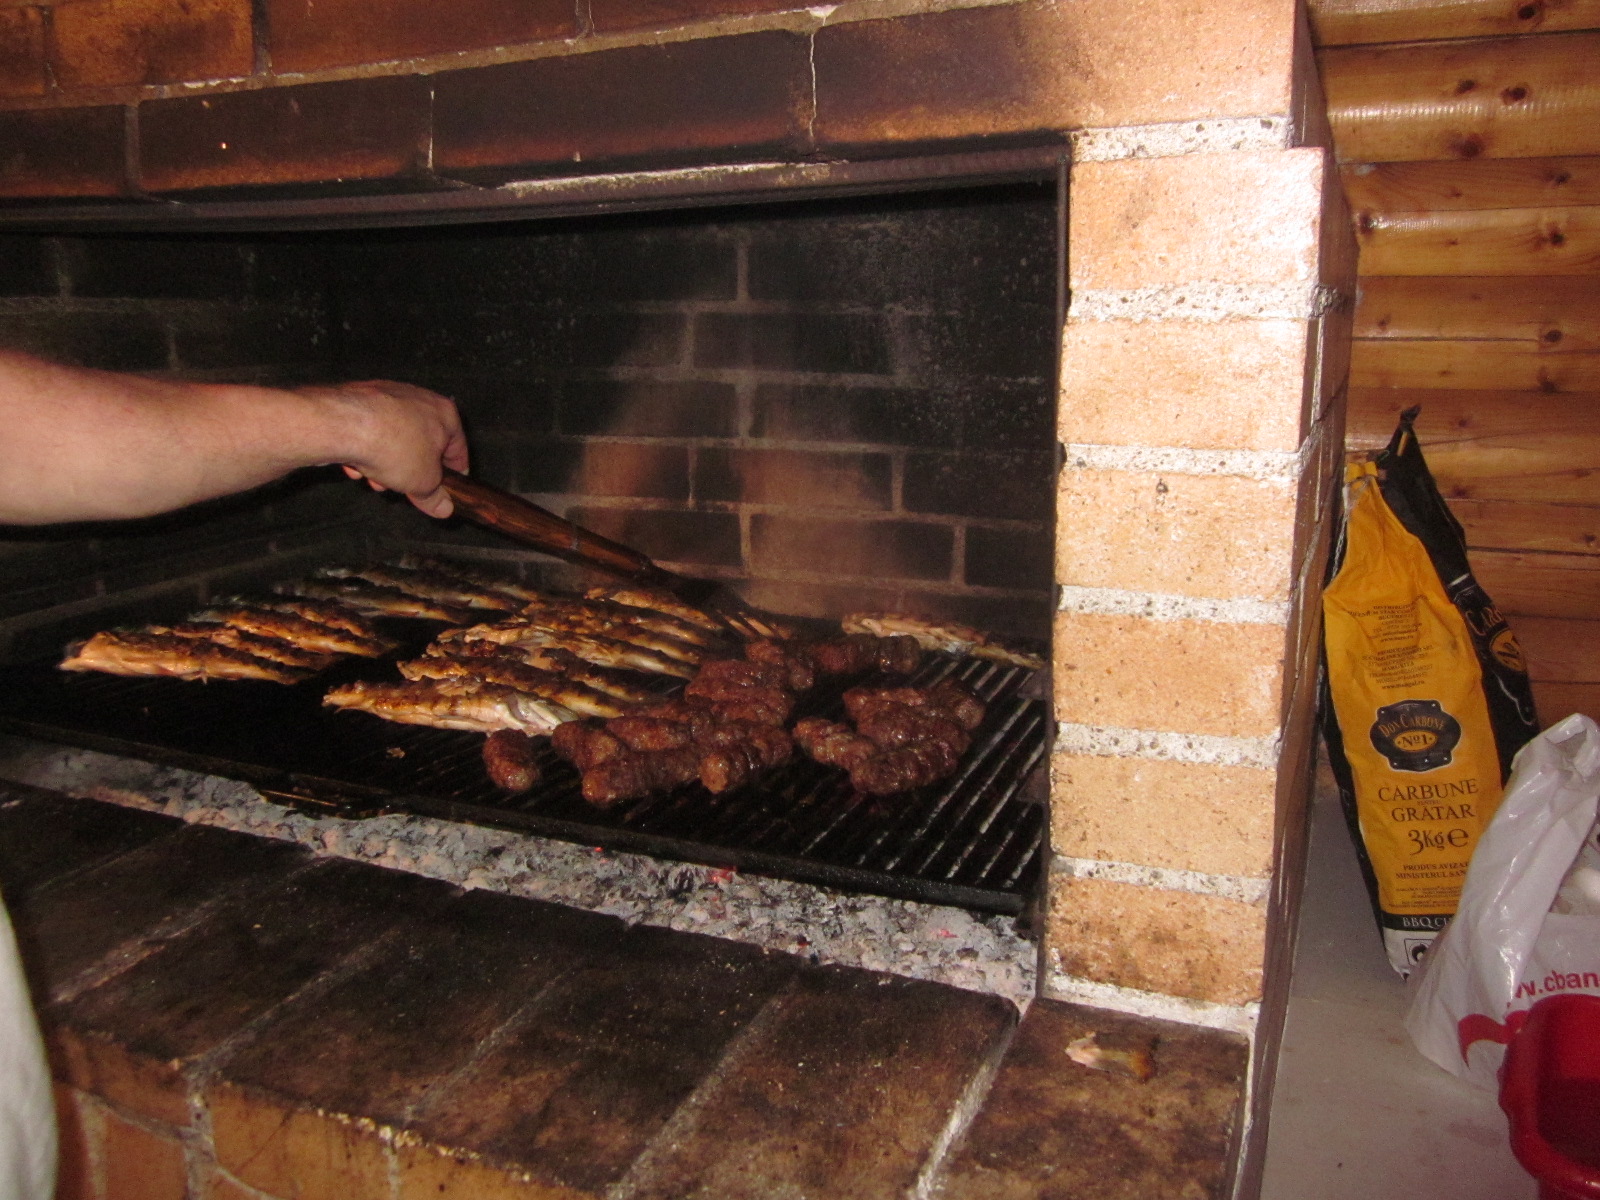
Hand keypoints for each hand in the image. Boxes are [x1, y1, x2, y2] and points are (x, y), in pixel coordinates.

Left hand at [301, 380, 468, 518]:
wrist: (343, 424)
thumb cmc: (392, 445)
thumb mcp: (423, 483)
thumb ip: (435, 497)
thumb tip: (442, 507)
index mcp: (445, 413)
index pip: (458, 448)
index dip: (454, 474)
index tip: (448, 489)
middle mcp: (419, 398)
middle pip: (422, 444)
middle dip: (412, 471)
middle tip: (405, 489)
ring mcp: (388, 396)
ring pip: (394, 438)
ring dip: (387, 463)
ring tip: (375, 480)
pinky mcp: (360, 399)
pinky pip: (369, 430)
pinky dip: (365, 449)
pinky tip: (356, 466)